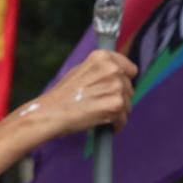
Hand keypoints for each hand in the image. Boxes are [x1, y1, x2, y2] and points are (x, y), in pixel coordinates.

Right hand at [15, 49, 136, 138]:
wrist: (53, 112)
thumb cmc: (63, 95)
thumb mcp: (81, 70)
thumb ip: (101, 70)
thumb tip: (117, 76)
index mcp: (104, 57)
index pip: (130, 69)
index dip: (124, 80)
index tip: (116, 88)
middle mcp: (113, 69)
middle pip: (129, 88)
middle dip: (118, 97)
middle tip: (101, 104)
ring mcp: (116, 86)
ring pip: (127, 104)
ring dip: (116, 112)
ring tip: (99, 114)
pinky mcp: (116, 104)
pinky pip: (123, 119)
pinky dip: (115, 125)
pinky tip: (104, 125)